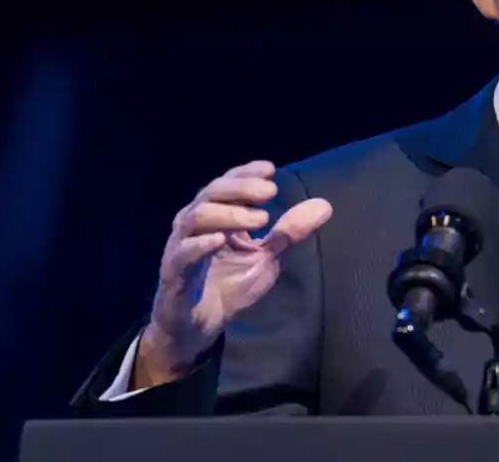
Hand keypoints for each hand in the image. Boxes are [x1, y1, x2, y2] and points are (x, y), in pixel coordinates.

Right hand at [136, 160, 332, 387]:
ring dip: (229, 213)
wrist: (200, 328)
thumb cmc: (229, 287)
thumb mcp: (267, 258)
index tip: (270, 169)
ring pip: (195, 218)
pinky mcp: (173, 275)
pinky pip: (182, 254)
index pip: (226, 184)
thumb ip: (289, 233)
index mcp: (215, 217)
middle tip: (270, 191)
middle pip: (210, 193)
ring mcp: (180, 248)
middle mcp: (194, 226)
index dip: (245, 173)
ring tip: (260, 218)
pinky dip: (199, 245)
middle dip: (241, 188)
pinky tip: (220, 240)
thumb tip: (325, 206)